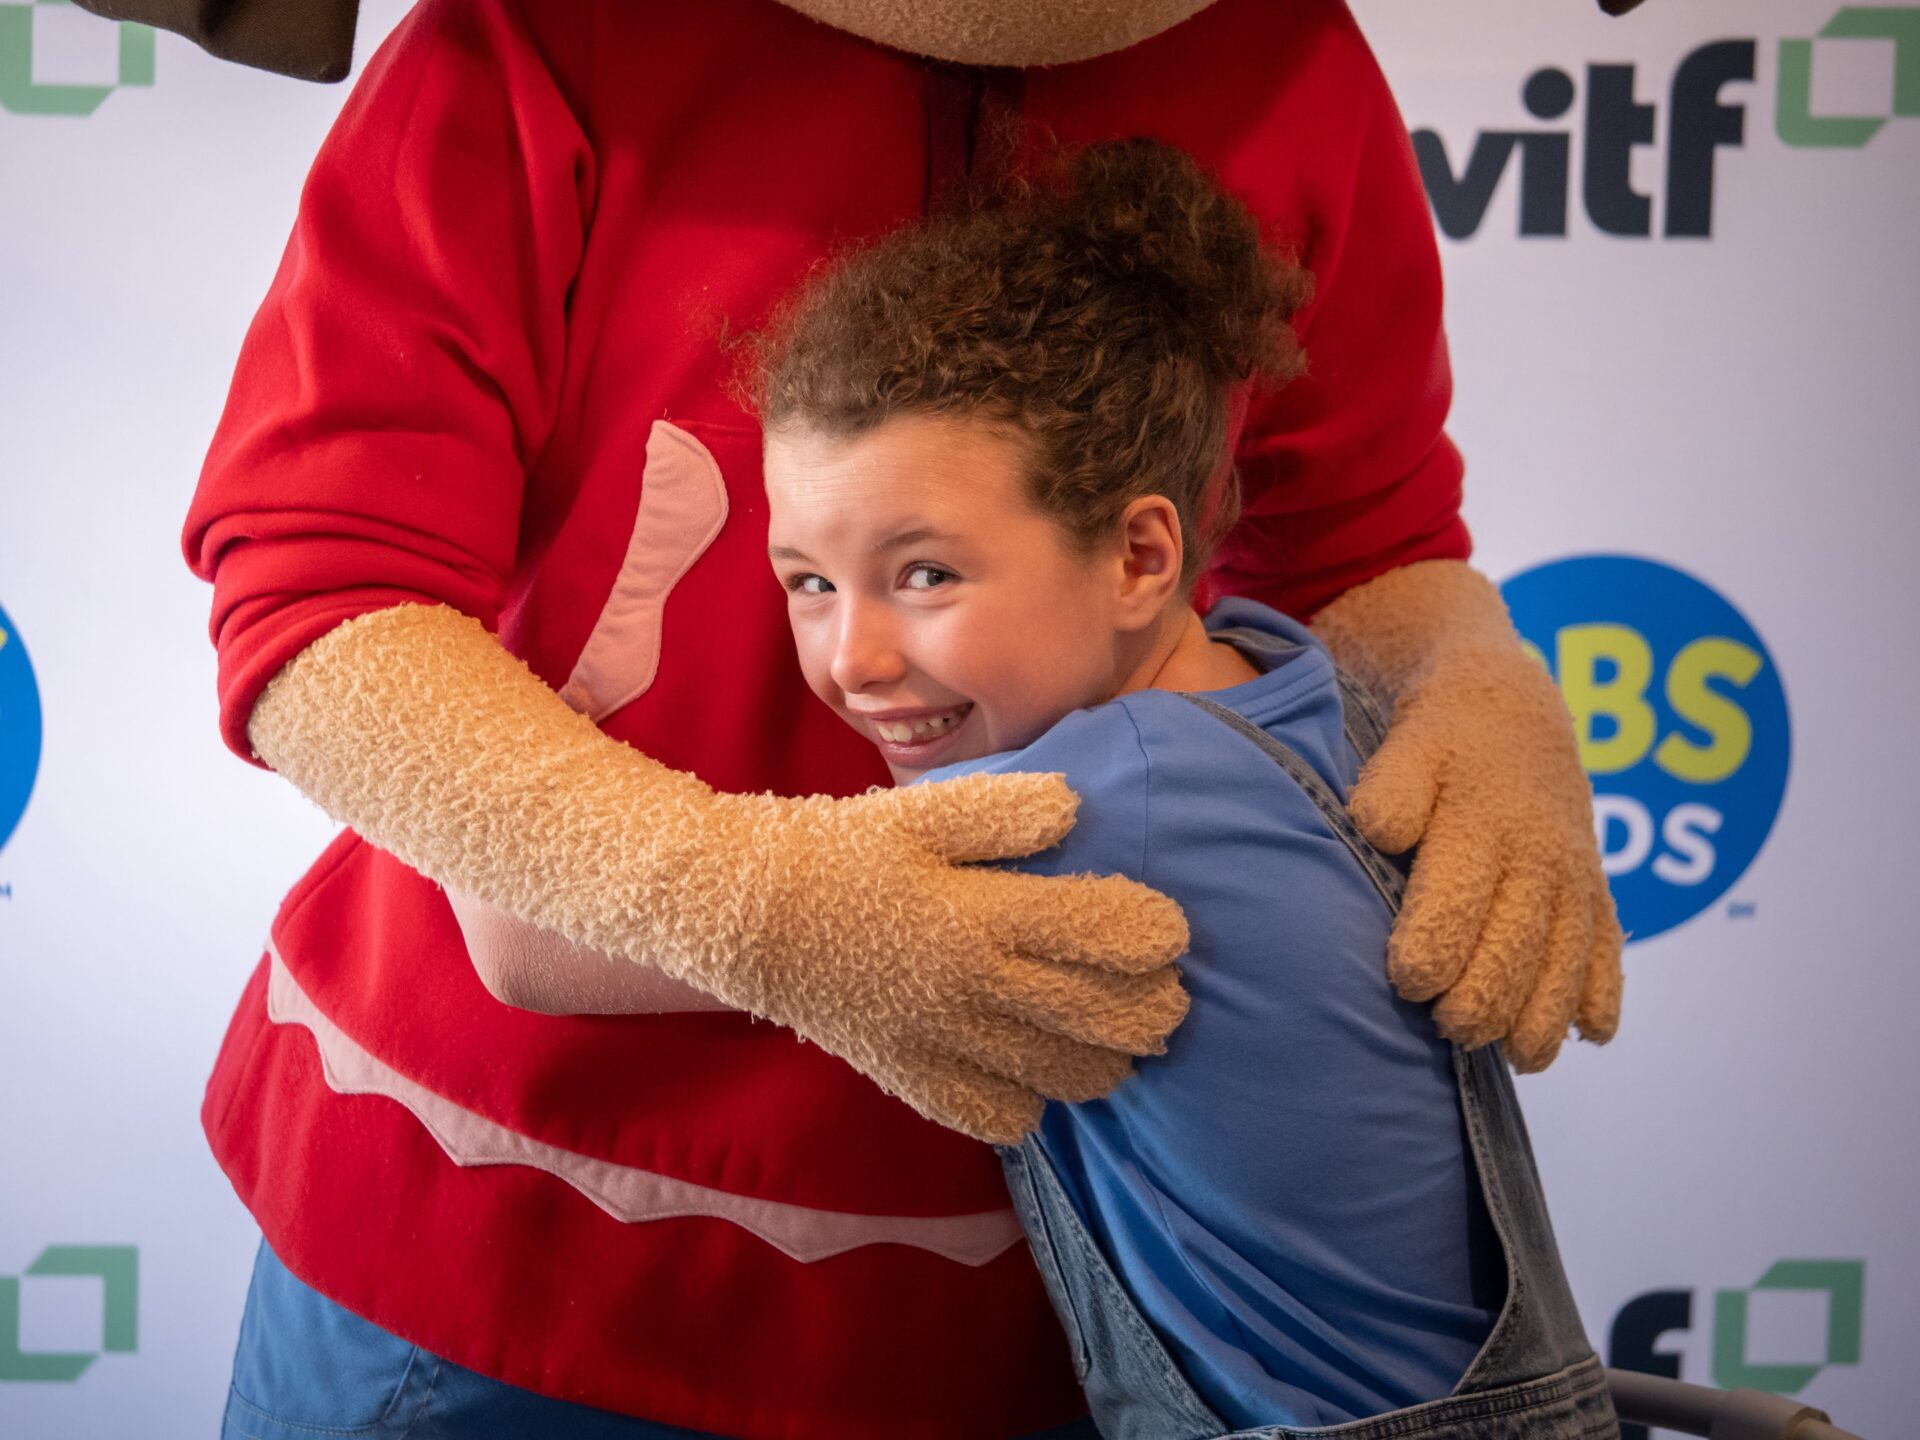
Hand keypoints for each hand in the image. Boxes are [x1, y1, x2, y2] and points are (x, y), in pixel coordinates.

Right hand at [704, 772, 1190, 1142]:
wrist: (741, 913)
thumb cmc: (839, 851)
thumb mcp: (916, 813)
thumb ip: (1000, 813)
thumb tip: (1076, 807)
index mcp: (978, 913)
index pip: (1092, 931)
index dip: (1147, 934)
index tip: (1173, 934)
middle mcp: (970, 985)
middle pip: (1091, 1015)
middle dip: (1148, 1013)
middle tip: (1171, 1003)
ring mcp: (939, 1039)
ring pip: (1054, 1074)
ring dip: (1104, 1066)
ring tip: (1122, 1051)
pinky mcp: (907, 1075)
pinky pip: (988, 1115)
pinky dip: (1025, 1107)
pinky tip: (1035, 1084)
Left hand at [1348, 646, 1621, 1071]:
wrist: (1511, 712)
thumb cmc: (1440, 741)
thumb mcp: (1406, 749)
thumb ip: (1392, 792)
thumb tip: (1380, 830)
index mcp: (1483, 827)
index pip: (1458, 906)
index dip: (1432, 953)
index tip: (1407, 982)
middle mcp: (1538, 859)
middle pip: (1516, 951)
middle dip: (1484, 1003)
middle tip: (1450, 1030)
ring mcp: (1574, 879)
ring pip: (1566, 963)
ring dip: (1545, 1017)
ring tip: (1519, 1058)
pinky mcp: (1595, 891)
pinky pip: (1609, 950)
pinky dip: (1604, 995)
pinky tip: (1593, 1035)